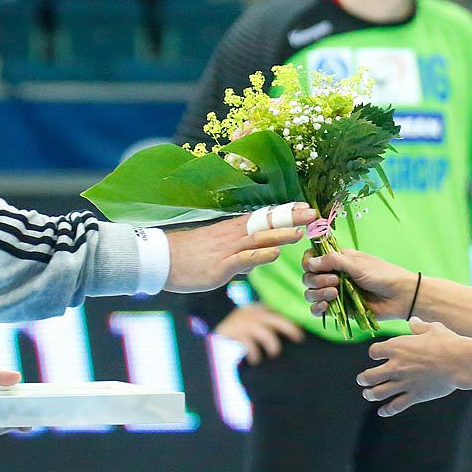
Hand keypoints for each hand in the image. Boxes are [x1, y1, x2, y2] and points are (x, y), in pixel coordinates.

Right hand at [164, 205, 315, 292]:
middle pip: (265, 224)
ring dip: (281, 235)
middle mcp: (231, 236)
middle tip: (312, 212)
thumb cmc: (185, 257)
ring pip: (258, 239)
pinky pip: (243, 259)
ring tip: (302, 232)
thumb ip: (236, 257)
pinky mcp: (219, 267)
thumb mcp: (214, 253)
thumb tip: (251, 265)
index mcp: (230, 230)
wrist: (158, 260)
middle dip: (290, 217)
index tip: (303, 205)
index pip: (262, 217)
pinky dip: (260, 257)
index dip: (283, 211)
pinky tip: (274, 255)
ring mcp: (226, 250)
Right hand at [215, 303, 303, 365]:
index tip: (303, 330)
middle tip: (299, 338)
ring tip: (274, 354)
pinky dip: (255, 354)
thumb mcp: (254, 314)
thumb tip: (290, 330)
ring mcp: (247, 324)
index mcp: (262, 309)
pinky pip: (250, 345)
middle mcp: (257, 315)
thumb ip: (267, 319)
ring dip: (273, 345)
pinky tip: (256, 361)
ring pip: (266, 334)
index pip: (281, 312)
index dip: (293, 320)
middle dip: (291, 329)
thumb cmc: (240, 321)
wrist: (216, 318)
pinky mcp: (238, 334)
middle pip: (278, 320)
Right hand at [303, 249, 417, 320]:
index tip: (313, 265)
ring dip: (317, 293)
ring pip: (311, 293)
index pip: (312, 259)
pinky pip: (319, 310)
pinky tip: (325, 306)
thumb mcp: (358, 264)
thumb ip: (333, 261)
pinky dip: (317, 308)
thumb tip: (310, 262)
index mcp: (338, 260)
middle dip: (316, 279)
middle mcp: (334, 275)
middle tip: (335, 281)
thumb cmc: (383, 275)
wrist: (401, 296)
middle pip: (309, 277)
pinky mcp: (340, 309)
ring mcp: (336, 293)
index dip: (309, 262)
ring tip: (334, 293)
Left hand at [358, 318, 469, 416]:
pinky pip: (395, 406)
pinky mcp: (414, 395)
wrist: (459, 362)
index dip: (374, 354)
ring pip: (378, 393)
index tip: (377, 356)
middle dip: (363, 378)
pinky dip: (386, 410)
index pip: (374, 352)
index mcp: (397, 347)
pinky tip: (382, 411)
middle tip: (362, 379)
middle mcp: (396, 366)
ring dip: (369, 394)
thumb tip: (413, 320)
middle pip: (369, 375)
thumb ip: (419, 326)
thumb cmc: (447, 343)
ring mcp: (404, 382)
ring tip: (367, 394)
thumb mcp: (432, 328)